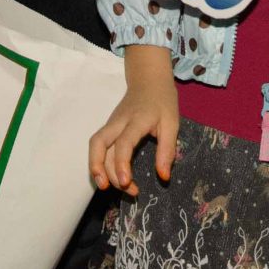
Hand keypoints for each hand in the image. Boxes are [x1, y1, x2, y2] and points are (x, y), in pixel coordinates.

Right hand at [88, 47, 179, 195]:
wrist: (149, 80)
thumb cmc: (162, 102)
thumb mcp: (172, 124)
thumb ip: (167, 150)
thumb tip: (163, 177)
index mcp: (137, 119)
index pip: (124, 142)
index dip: (122, 164)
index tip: (126, 182)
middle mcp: (119, 121)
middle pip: (98, 142)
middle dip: (98, 167)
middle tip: (110, 188)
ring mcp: (111, 123)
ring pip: (96, 145)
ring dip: (97, 167)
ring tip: (106, 186)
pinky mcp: (109, 127)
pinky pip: (99, 145)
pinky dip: (99, 161)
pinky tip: (108, 175)